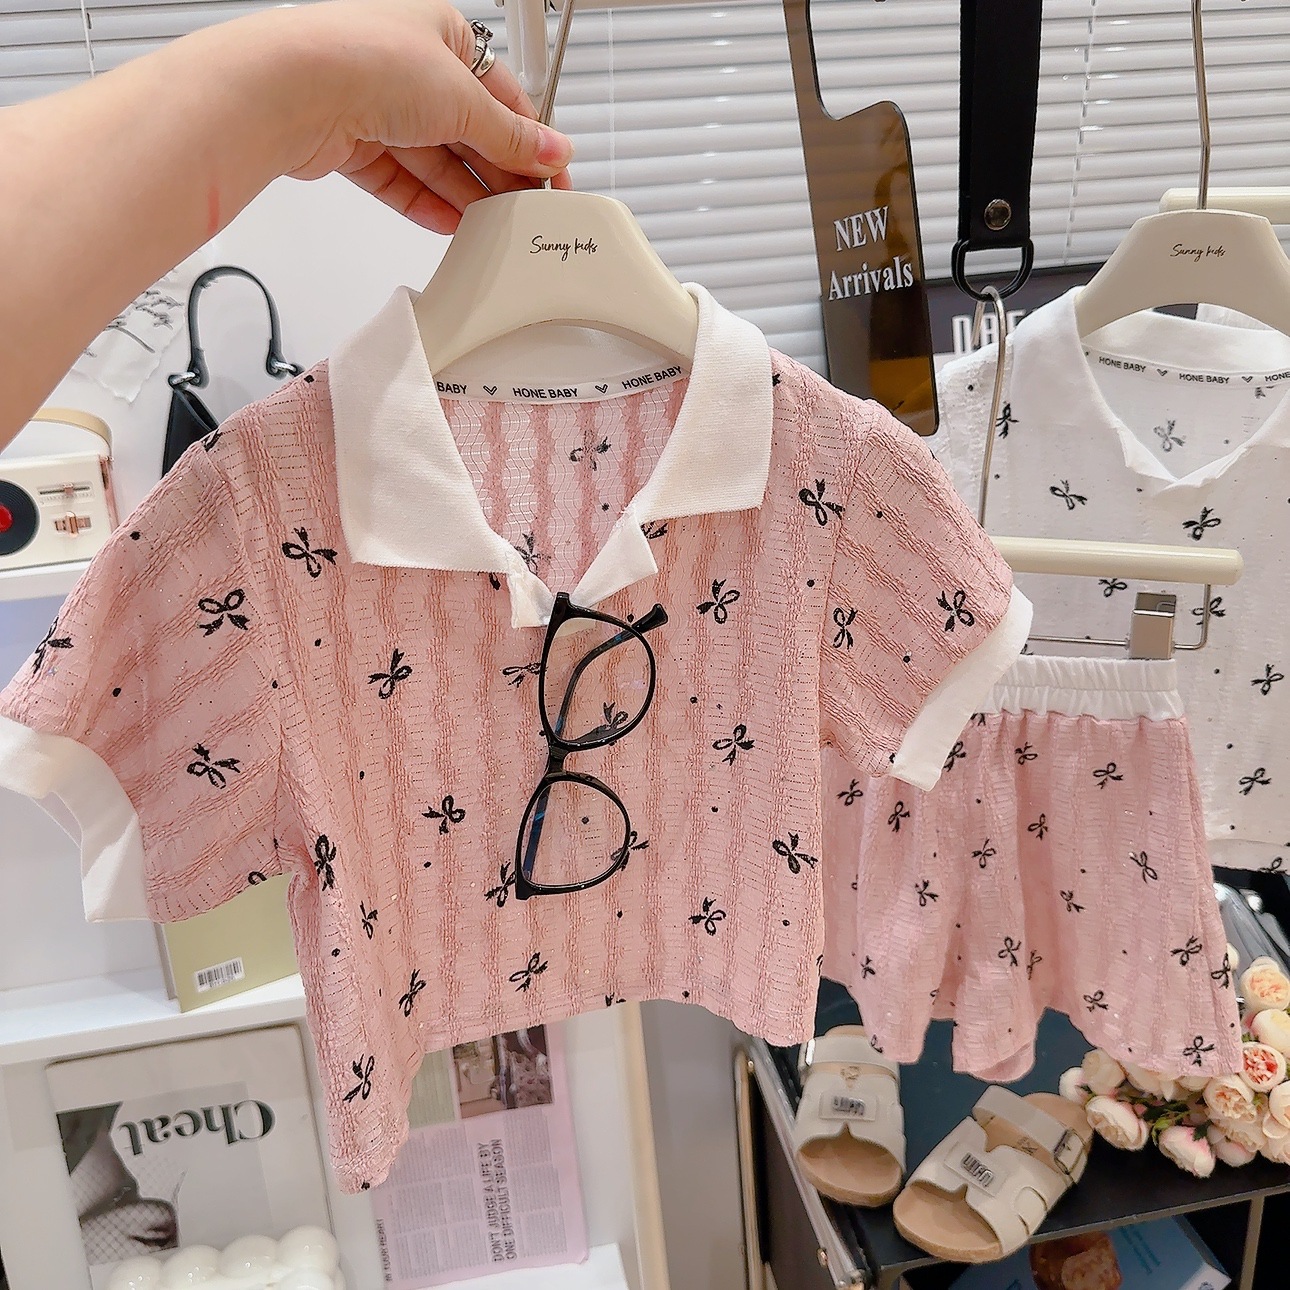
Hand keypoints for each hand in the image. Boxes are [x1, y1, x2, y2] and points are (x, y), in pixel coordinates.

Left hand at [276, 0, 574, 231]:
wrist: (293, 88)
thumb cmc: (367, 59)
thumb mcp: (464, 99)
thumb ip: (511, 136)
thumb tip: (550, 150)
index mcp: (443, 36)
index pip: (502, 96)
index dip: (530, 140)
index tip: (552, 178)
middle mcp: (409, 68)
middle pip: (469, 133)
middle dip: (497, 173)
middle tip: (526, 210)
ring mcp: (380, 107)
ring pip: (435, 162)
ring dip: (465, 195)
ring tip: (494, 226)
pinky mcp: (354, 146)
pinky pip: (402, 183)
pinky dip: (427, 205)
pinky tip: (453, 226)